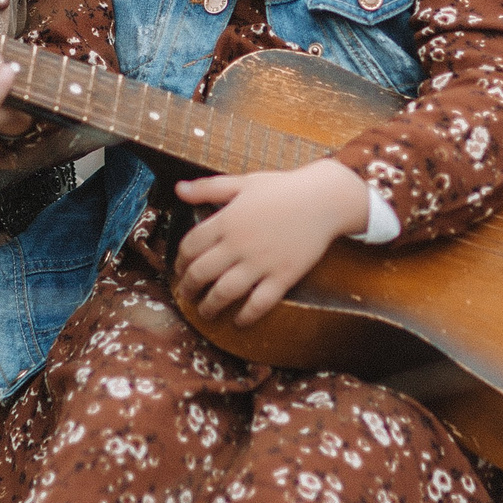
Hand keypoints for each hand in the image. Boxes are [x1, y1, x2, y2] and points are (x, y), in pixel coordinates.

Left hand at [173, 159, 369, 326]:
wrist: (323, 199)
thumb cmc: (283, 188)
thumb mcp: (243, 182)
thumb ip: (208, 187)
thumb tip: (179, 189)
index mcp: (227, 220)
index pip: (190, 246)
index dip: (179, 260)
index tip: (179, 268)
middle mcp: (239, 243)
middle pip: (201, 273)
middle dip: (188, 288)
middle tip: (186, 295)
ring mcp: (261, 262)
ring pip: (225, 292)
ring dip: (210, 306)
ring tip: (205, 312)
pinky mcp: (283, 276)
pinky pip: (259, 303)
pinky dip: (246, 316)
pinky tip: (239, 321)